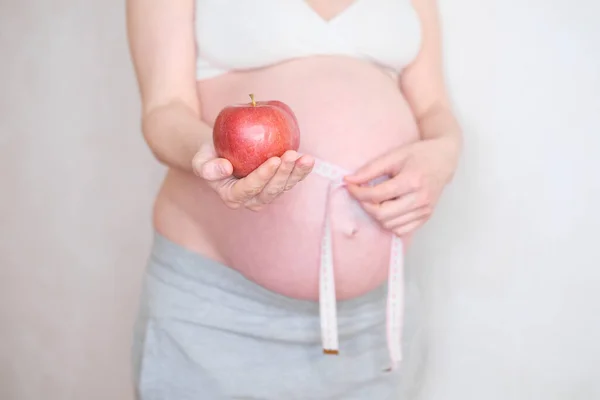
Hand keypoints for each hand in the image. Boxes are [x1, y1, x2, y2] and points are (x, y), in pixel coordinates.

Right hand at [192, 144, 313, 210]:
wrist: (221, 153)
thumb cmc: (209, 156)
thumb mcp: (200, 160)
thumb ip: (206, 167)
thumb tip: (225, 168)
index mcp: (233, 197)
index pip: (250, 188)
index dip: (263, 176)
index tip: (274, 159)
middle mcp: (252, 200)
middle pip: (271, 190)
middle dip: (283, 174)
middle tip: (291, 155)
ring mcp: (267, 193)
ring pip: (284, 187)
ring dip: (296, 173)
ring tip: (306, 158)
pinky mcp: (278, 184)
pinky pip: (292, 179)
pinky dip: (302, 171)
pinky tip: (309, 160)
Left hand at [344, 138, 459, 236]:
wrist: (444, 159)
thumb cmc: (419, 154)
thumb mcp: (394, 155)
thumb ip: (370, 169)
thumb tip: (349, 180)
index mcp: (412, 181)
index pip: (377, 195)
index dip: (358, 192)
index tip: (350, 186)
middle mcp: (420, 199)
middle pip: (382, 214)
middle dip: (366, 206)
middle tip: (363, 195)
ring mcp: (425, 210)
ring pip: (390, 225)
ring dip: (377, 214)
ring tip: (377, 199)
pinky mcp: (426, 217)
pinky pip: (401, 230)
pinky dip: (390, 222)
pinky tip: (389, 208)